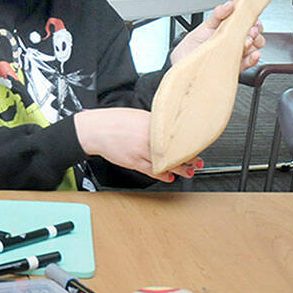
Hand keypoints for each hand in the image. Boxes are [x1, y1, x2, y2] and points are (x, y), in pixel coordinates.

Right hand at [74, 108, 200, 181]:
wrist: (95, 129)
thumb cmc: (114, 121)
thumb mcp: (138, 116)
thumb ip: (154, 124)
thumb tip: (168, 131)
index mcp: (151, 124)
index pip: (175, 135)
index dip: (188, 143)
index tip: (197, 146)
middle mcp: (148, 138)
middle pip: (174, 151)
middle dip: (188, 158)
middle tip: (198, 162)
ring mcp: (141, 151)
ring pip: (165, 163)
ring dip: (179, 169)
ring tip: (188, 172)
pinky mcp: (133, 162)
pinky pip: (151, 171)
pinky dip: (162, 175)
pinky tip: (169, 176)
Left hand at [169, 0, 264, 67]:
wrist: (180, 65)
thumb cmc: (189, 48)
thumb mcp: (202, 28)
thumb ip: (217, 16)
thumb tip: (229, 5)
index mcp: (226, 31)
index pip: (246, 24)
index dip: (252, 21)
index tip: (252, 19)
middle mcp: (232, 43)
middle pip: (254, 35)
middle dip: (254, 32)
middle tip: (250, 30)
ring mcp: (232, 54)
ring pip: (253, 48)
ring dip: (254, 43)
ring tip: (247, 41)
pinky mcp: (231, 67)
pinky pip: (247, 63)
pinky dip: (253, 59)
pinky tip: (253, 54)